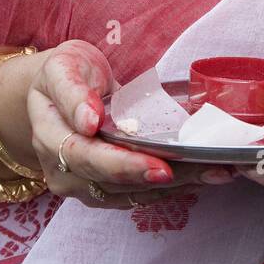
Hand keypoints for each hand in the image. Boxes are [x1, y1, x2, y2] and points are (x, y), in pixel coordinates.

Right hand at [27, 40, 237, 208]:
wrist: (61, 88)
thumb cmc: (66, 73)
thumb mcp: (63, 67)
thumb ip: (73, 91)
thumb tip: (88, 120)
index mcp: (49, 136)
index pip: (86, 157)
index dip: (122, 163)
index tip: (159, 164)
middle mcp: (62, 170)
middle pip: (111, 182)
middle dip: (158, 177)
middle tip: (200, 171)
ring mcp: (82, 185)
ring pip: (128, 194)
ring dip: (173, 186)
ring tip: (213, 171)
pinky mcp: (103, 189)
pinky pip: (136, 195)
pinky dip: (169, 188)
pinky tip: (199, 175)